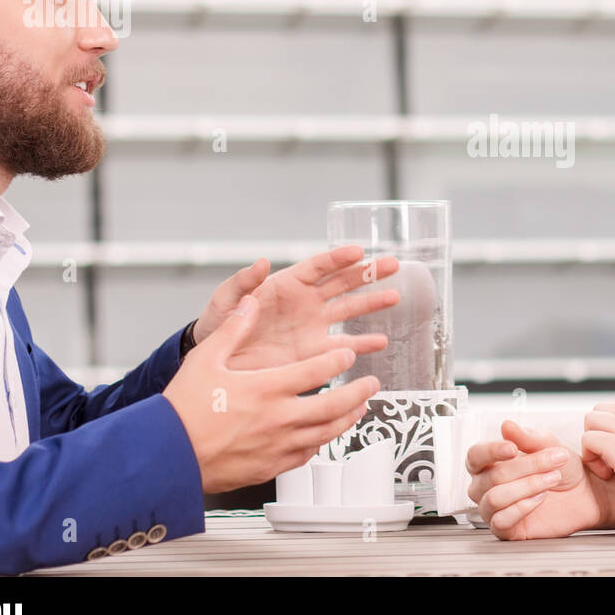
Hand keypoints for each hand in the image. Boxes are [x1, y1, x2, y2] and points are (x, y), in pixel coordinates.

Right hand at [162, 294, 382, 492]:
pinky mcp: (271, 467)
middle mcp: (279, 418)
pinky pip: (307, 454)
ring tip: (360, 408)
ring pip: (326, 432)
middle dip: (358, 392)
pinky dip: (321, 441)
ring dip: (348, 418)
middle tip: (372, 383)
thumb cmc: (182, 409)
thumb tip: (250, 303)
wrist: (167, 457)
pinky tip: (325, 435)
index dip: (339, 360)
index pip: (317, 371)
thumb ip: (233, 329)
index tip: (349, 352)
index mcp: (266, 388)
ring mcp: (278, 445)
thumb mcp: (205, 360)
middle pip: (334, 405)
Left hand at [191, 245, 399, 370]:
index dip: (339, 258)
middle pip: (344, 282)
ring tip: (395, 297)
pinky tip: (380, 342)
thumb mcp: (225, 301)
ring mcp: (314, 326)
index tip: (359, 251)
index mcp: (287, 284)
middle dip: (368, 273)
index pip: (319, 266)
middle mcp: (306, 302)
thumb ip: (242, 283)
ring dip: (373, 303)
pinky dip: (362, 345)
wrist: (220, 362)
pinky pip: (343, 346)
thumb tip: (260, 262)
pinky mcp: (314, 352)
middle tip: (393, 264)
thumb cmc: (220, 325)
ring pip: (350, 310)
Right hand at [466, 421, 608, 539]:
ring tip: (552, 478)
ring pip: (495, 498)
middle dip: (527, 467)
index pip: (475, 455)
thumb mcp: (548, 444)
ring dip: (528, 486)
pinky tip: (541, 498)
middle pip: (492, 476)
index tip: (512, 448)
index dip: (491, 451)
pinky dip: (522, 508)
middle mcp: (485, 485)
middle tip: (553, 460)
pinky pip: (501, 520)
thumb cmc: (562, 467)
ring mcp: (493, 508)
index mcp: (489, 462)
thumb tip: (506, 426)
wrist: (584, 492)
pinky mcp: (505, 528)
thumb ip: (527, 436)